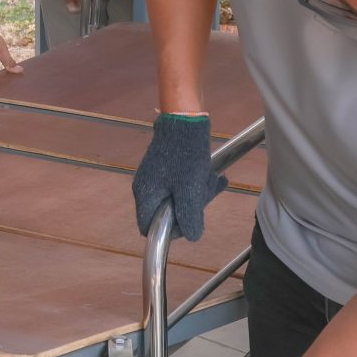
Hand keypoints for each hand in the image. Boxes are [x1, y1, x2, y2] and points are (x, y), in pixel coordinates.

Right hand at [131, 112, 225, 239]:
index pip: (149, 227)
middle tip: (203, 193)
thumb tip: (192, 237)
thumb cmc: (185, 153)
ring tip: (210, 179)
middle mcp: (147, 187)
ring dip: (197, 193)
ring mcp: (156, 177)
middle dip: (190, 207)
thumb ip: (189, 216)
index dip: (171, 230)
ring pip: (177, 198)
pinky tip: (211, 176)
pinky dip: (196, 183)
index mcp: (146, 194)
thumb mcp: (190, 189)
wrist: (186, 119)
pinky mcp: (167, 168)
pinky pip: (182, 185)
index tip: (189, 218)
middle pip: (167, 213)